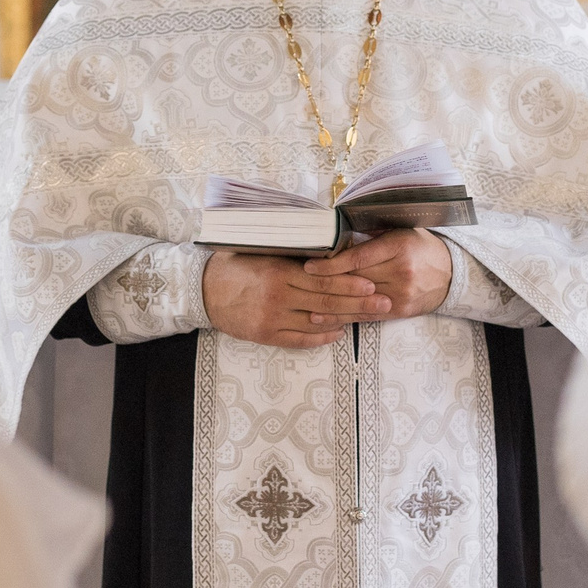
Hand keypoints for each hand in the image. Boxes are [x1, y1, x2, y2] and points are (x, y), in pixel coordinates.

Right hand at [204, 251, 390, 350]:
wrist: (202, 291)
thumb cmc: (234, 266)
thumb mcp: (261, 252)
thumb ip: (290, 253)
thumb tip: (324, 248)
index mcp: (279, 271)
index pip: (322, 278)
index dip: (349, 282)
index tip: (372, 284)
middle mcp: (279, 296)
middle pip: (326, 301)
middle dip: (359, 303)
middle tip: (385, 303)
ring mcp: (273, 318)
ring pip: (317, 321)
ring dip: (346, 320)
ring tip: (369, 318)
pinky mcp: (266, 335)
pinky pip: (300, 338)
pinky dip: (321, 336)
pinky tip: (339, 333)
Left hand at [308, 229, 452, 322]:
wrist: (451, 273)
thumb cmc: (421, 248)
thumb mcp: (401, 231)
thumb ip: (373, 233)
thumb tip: (339, 233)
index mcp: (398, 246)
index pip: (358, 258)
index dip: (331, 264)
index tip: (310, 266)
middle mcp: (400, 271)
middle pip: (355, 280)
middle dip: (325, 283)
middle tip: (300, 284)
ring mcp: (400, 294)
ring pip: (358, 301)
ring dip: (331, 304)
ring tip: (306, 305)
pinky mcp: (400, 311)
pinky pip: (368, 315)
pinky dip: (346, 317)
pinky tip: (327, 318)